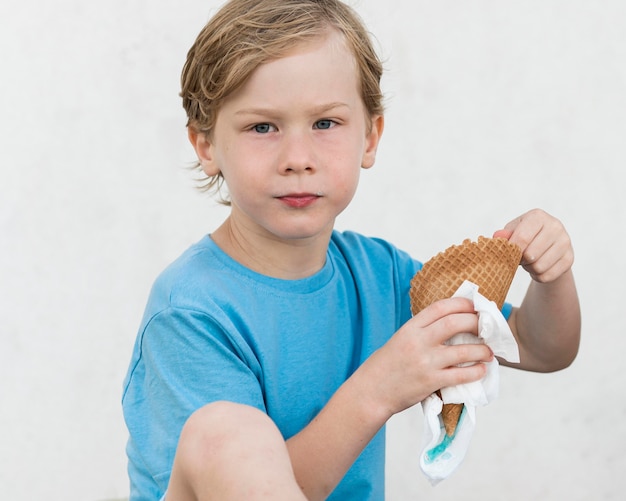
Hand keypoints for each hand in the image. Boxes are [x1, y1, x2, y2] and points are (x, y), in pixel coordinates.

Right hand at [359, 297, 493, 417]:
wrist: (371, 392)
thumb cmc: (386, 365)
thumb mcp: (400, 339)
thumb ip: (422, 331)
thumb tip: (451, 324)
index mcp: (410, 328)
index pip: (440, 307)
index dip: (461, 303)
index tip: (474, 305)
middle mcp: (418, 342)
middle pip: (455, 323)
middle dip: (476, 322)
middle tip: (486, 327)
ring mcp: (425, 362)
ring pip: (463, 350)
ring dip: (482, 350)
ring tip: (489, 351)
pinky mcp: (431, 382)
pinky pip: (461, 375)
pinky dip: (476, 371)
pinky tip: (481, 369)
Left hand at [493, 208, 573, 282]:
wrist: (548, 245)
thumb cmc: (526, 236)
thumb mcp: (513, 231)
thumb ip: (504, 235)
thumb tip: (498, 237)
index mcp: (538, 217)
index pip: (522, 238)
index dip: (512, 250)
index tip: (508, 254)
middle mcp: (555, 226)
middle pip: (531, 254)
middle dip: (521, 260)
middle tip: (519, 257)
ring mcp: (565, 243)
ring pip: (539, 267)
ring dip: (529, 268)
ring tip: (529, 261)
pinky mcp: (569, 259)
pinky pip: (547, 276)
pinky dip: (538, 275)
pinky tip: (538, 266)